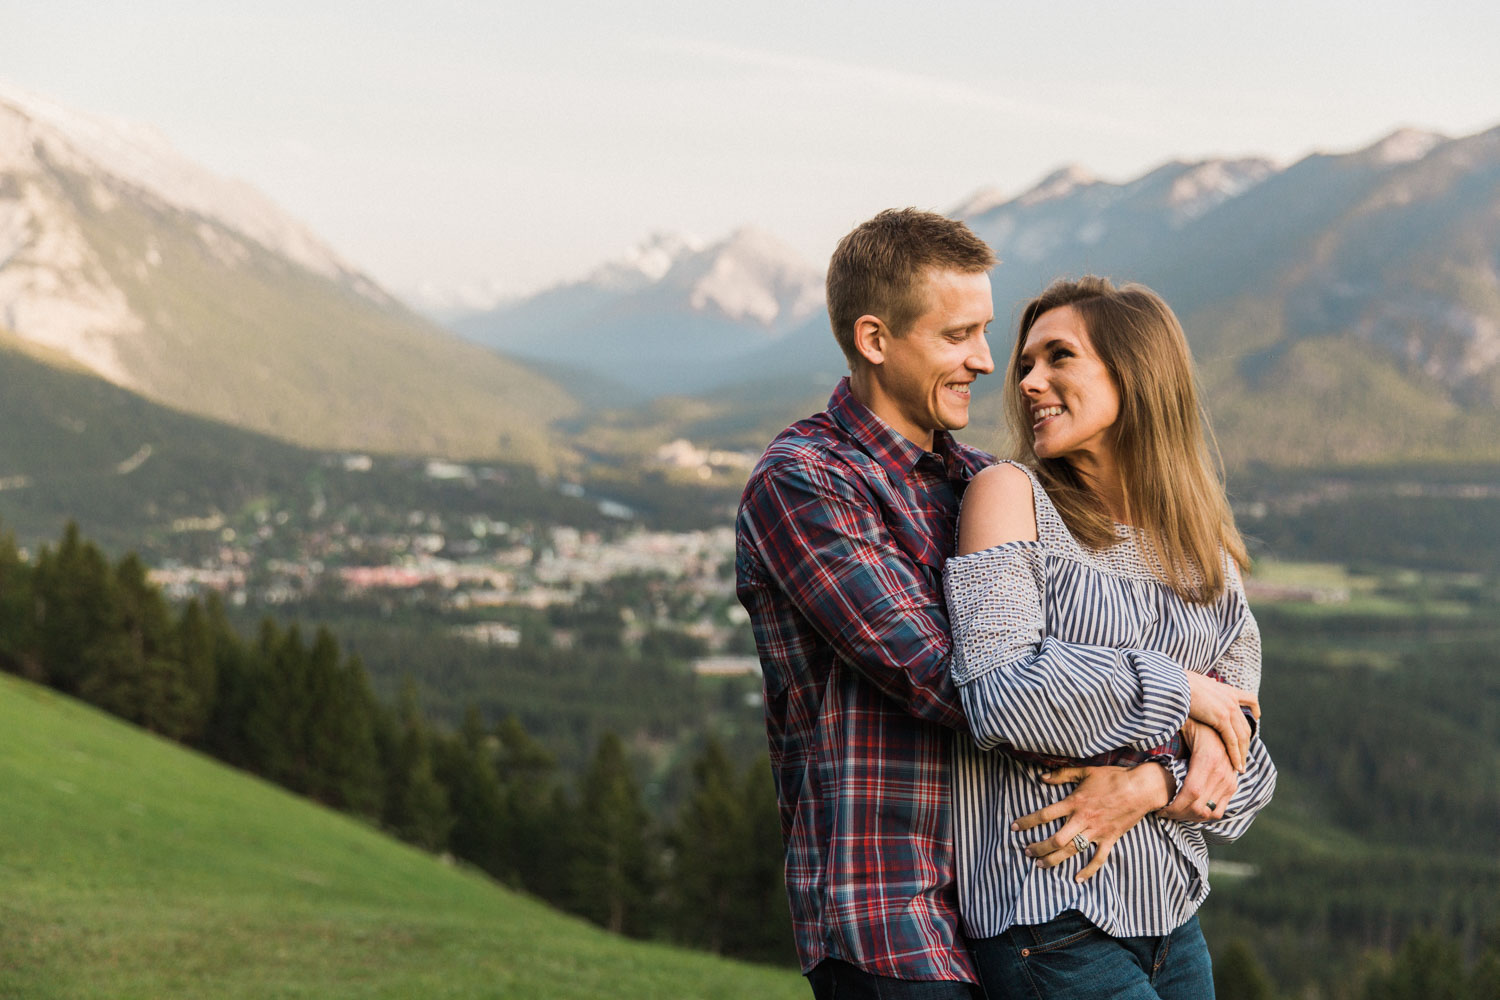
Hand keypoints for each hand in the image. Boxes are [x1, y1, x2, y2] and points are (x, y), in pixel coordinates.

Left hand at [1013, 764, 1173, 882]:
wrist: (1141, 788)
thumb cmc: (1113, 778)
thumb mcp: (1085, 771)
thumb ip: (1062, 775)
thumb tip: (1042, 777)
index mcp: (1074, 802)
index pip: (1045, 815)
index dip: (1027, 822)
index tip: (1014, 828)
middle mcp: (1083, 819)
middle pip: (1055, 839)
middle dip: (1038, 848)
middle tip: (1027, 852)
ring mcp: (1096, 831)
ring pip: (1072, 851)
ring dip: (1054, 860)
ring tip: (1040, 865)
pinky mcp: (1110, 839)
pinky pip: (1098, 859)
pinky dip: (1088, 870)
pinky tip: (1077, 879)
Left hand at [1159, 720, 1238, 821]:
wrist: (1220, 723)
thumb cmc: (1194, 725)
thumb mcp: (1181, 727)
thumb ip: (1165, 735)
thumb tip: (1144, 739)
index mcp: (1207, 759)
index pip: (1191, 793)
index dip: (1175, 806)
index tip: (1160, 810)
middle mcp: (1222, 773)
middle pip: (1199, 806)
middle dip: (1179, 814)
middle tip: (1164, 813)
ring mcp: (1229, 781)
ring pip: (1210, 813)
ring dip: (1190, 817)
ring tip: (1175, 812)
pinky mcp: (1233, 786)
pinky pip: (1219, 810)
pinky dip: (1203, 815)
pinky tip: (1188, 810)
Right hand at [1185, 671, 1257, 771]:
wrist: (1175, 682)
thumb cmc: (1179, 683)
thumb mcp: (1197, 681)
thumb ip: (1205, 684)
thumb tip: (1209, 681)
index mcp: (1227, 690)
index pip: (1249, 699)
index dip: (1255, 709)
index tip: (1257, 716)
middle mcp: (1231, 699)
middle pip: (1245, 726)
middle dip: (1246, 743)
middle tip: (1243, 756)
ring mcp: (1228, 709)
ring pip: (1242, 736)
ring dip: (1242, 753)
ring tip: (1241, 767)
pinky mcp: (1221, 718)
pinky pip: (1232, 741)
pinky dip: (1235, 755)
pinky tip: (1236, 766)